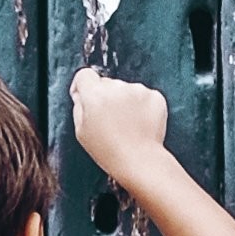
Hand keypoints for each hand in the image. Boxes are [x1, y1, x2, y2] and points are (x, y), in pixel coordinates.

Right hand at [70, 66, 172, 190]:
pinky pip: (143, 96)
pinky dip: (141, 106)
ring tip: (126, 125)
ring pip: (126, 89)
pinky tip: (138, 123)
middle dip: (105, 96)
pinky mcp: (155, 96)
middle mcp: (117, 87)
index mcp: (94, 94)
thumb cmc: (108, 151)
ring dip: (124, 101)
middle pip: (106, 83)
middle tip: (108, 119)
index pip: (84, 74)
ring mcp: (138, 90)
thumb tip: (82, 95)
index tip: (84, 96)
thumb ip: (79, 107)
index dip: (82, 86)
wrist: (140, 160)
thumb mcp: (81, 132)